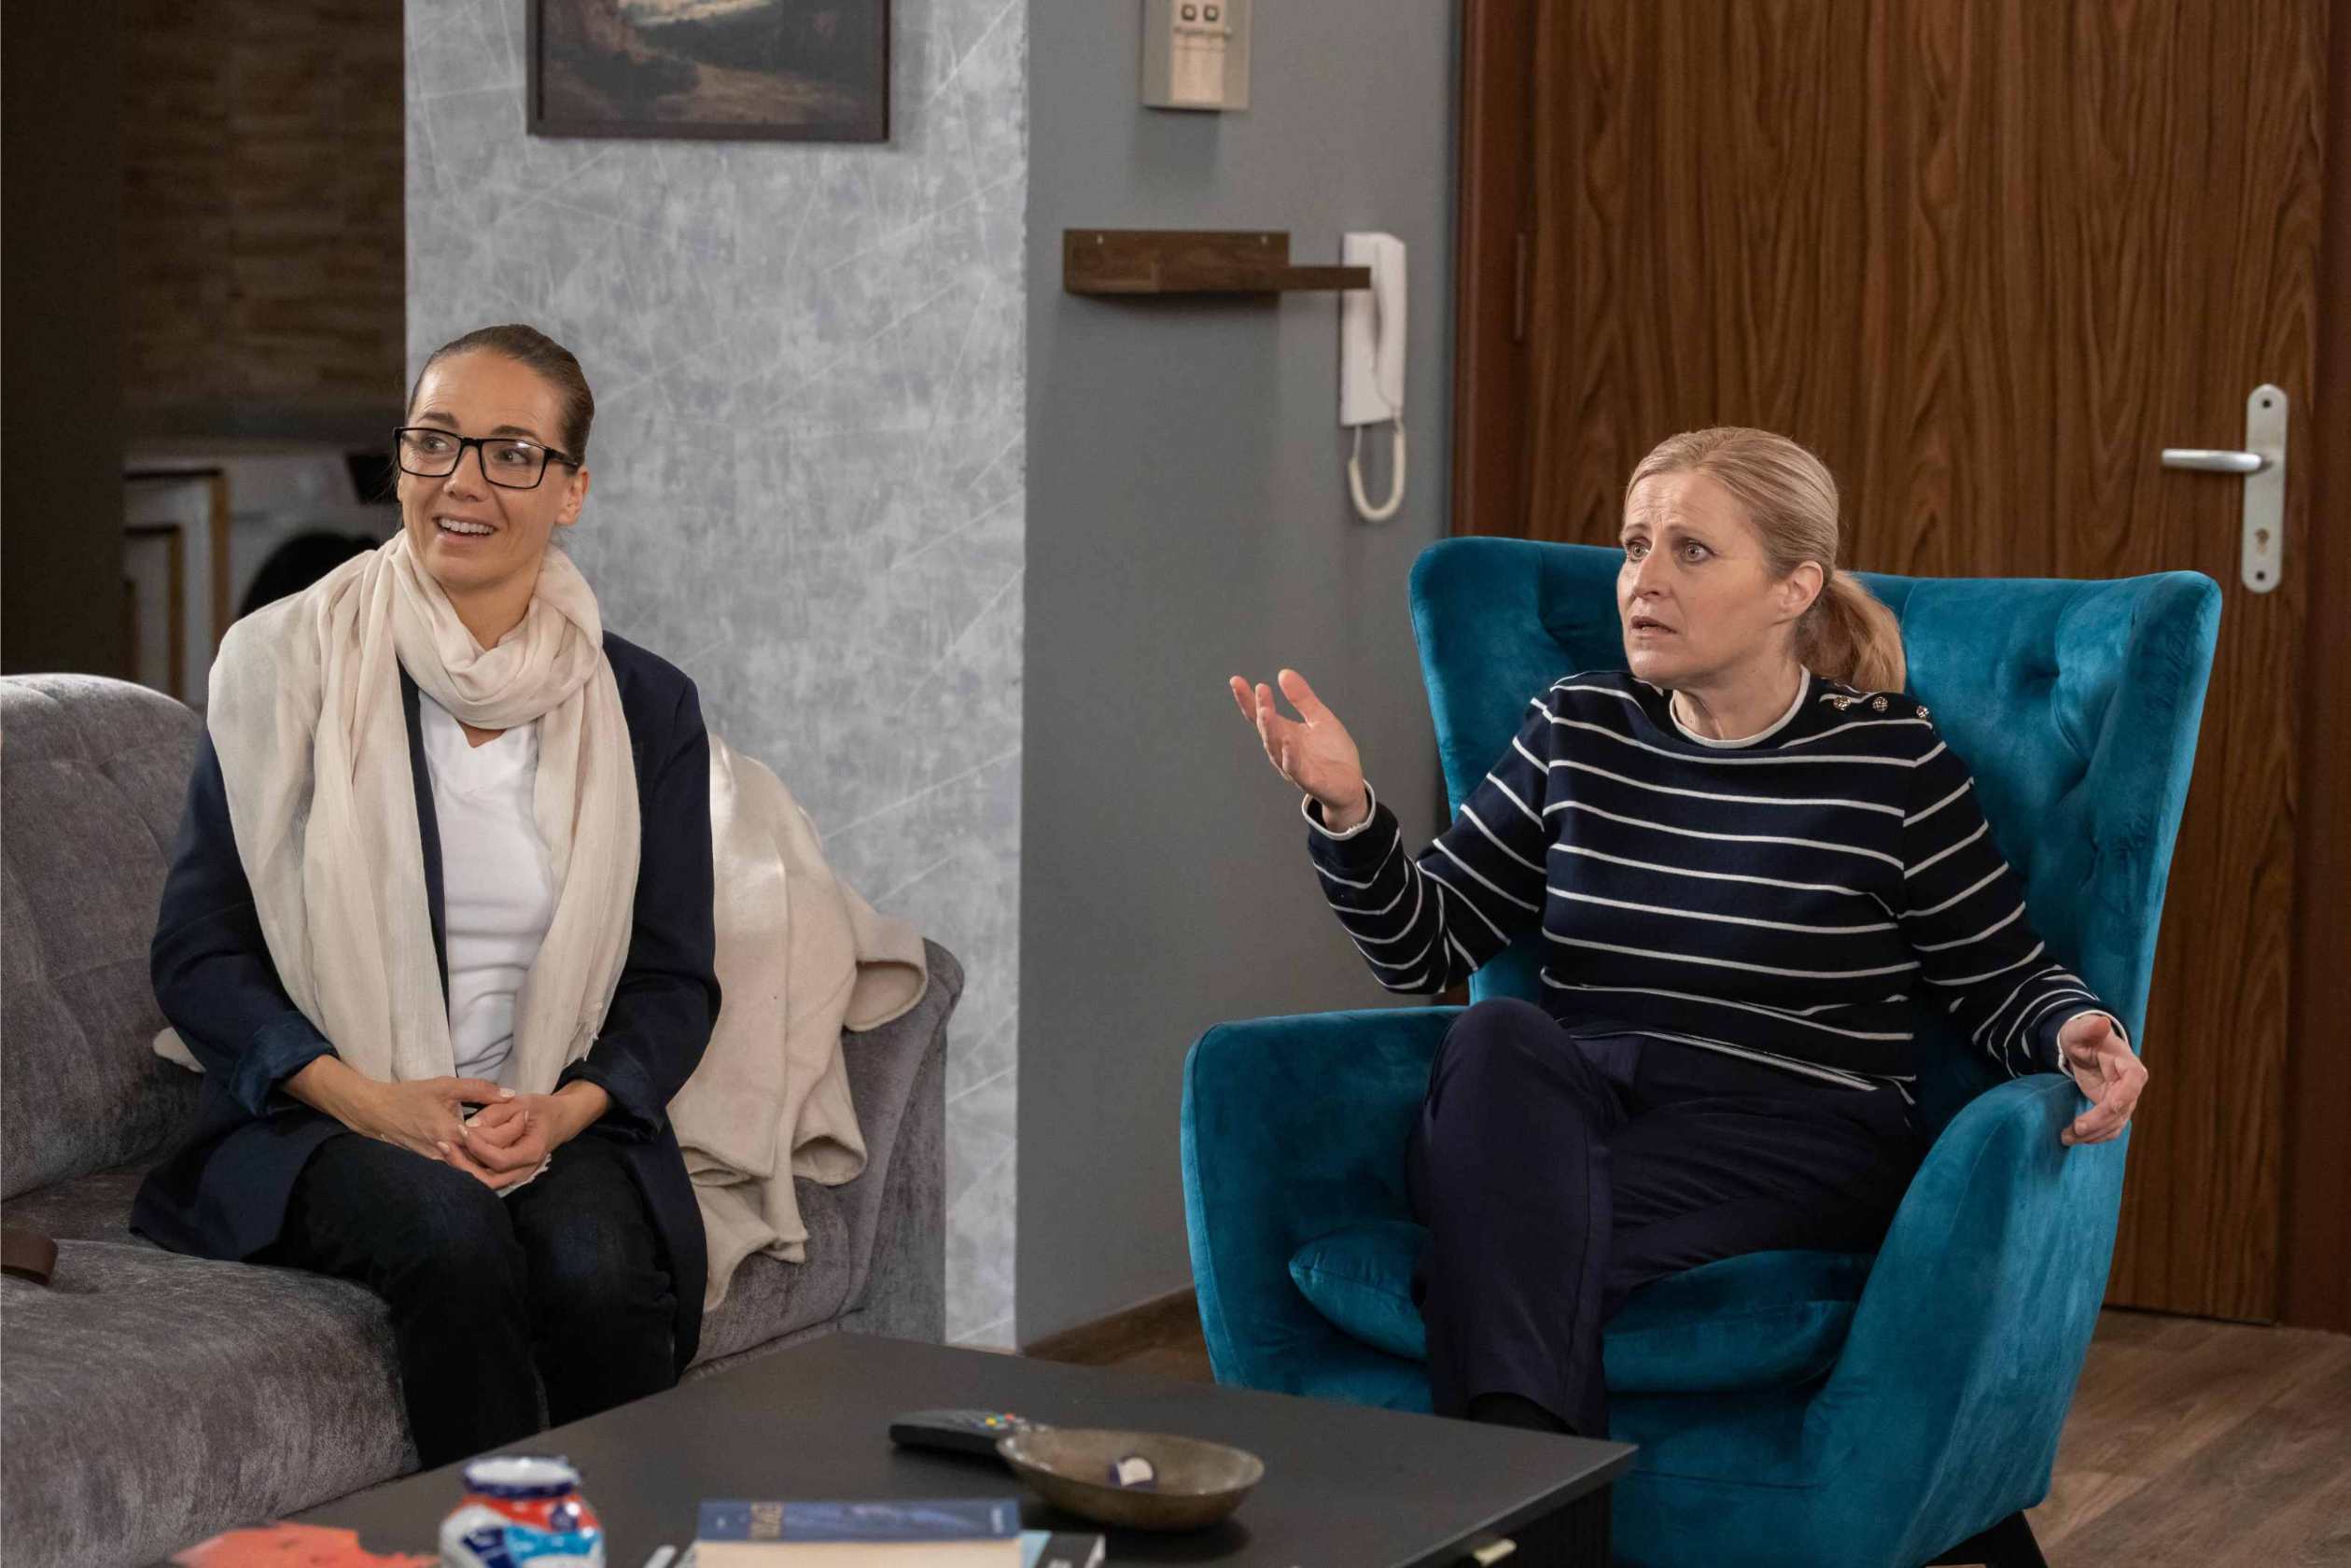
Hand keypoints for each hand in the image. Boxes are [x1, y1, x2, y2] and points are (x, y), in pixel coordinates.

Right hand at [289, 1061, 513, 1161]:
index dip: (511, 1132)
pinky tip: (489, 1151)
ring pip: (472, 1169)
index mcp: (451, 1134)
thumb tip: (511, 1095)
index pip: (491, 1142)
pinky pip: (459, 1169)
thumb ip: (479, 1089)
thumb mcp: (445, 1086)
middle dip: (506, 1152)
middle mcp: (445, 1154)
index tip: (526, 1119)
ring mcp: (437, 1163)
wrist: (375, 1112)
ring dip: (492, 1159)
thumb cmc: (410, 1096)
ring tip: (511, 1143)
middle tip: (524, 1138)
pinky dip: (476, 1162)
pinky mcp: (431, 1165)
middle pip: (485, 1163)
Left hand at [441, 1084, 609, 1189]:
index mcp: (532, 1152)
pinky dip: (467, 1167)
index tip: (462, 1128)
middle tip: (444, 1144)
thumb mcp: (522, 1102)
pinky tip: (452, 1153)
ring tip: (444, 1148)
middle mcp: (523, 1170)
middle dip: (463, 1164)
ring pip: (484, 1182)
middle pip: (488, 1179)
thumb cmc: (541, 1109)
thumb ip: (497, 1113)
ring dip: (462, 1168)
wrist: (559, 1121)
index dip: (479, 1146)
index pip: (500, 1159)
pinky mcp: (506, 1174)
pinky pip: (484, 1176)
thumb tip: (470, 1126)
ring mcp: (515, 1175)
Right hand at [1228, 668, 1369, 828]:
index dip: (1247, 699)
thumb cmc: (1332, 753)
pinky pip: (1295, 768)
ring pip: (1275, 748)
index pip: (1260, 715)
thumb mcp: (1319, 718)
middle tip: (1261, 690)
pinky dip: (1289, 756)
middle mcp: (1283, 749)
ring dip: (1270, 730)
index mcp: (1284, 733)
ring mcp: (1293, 766)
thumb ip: (1302, 698)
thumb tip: (1283, 672)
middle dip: (1261, 709)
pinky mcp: (1308, 780)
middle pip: (1267, 728)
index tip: (1236, 680)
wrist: (1349, 785)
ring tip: (1265, 711)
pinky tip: (1287, 742)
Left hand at [2056, 1013, 2146, 1146]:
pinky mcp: (2112, 1110)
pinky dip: (2093, 1136)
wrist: (2081, 1048)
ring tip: (2066, 1137)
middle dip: (2099, 1121)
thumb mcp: (2080, 1030)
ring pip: (2115, 1124)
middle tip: (2075, 1129)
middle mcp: (2131, 1086)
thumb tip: (2102, 1021)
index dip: (2124, 1095)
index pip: (2133, 1081)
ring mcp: (2123, 1100)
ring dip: (2093, 1134)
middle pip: (2122, 1109)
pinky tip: (2074, 1138)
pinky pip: (2108, 1128)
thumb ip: (2089, 1027)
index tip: (2110, 1106)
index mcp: (2129, 1065)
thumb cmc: (2082, 1036)